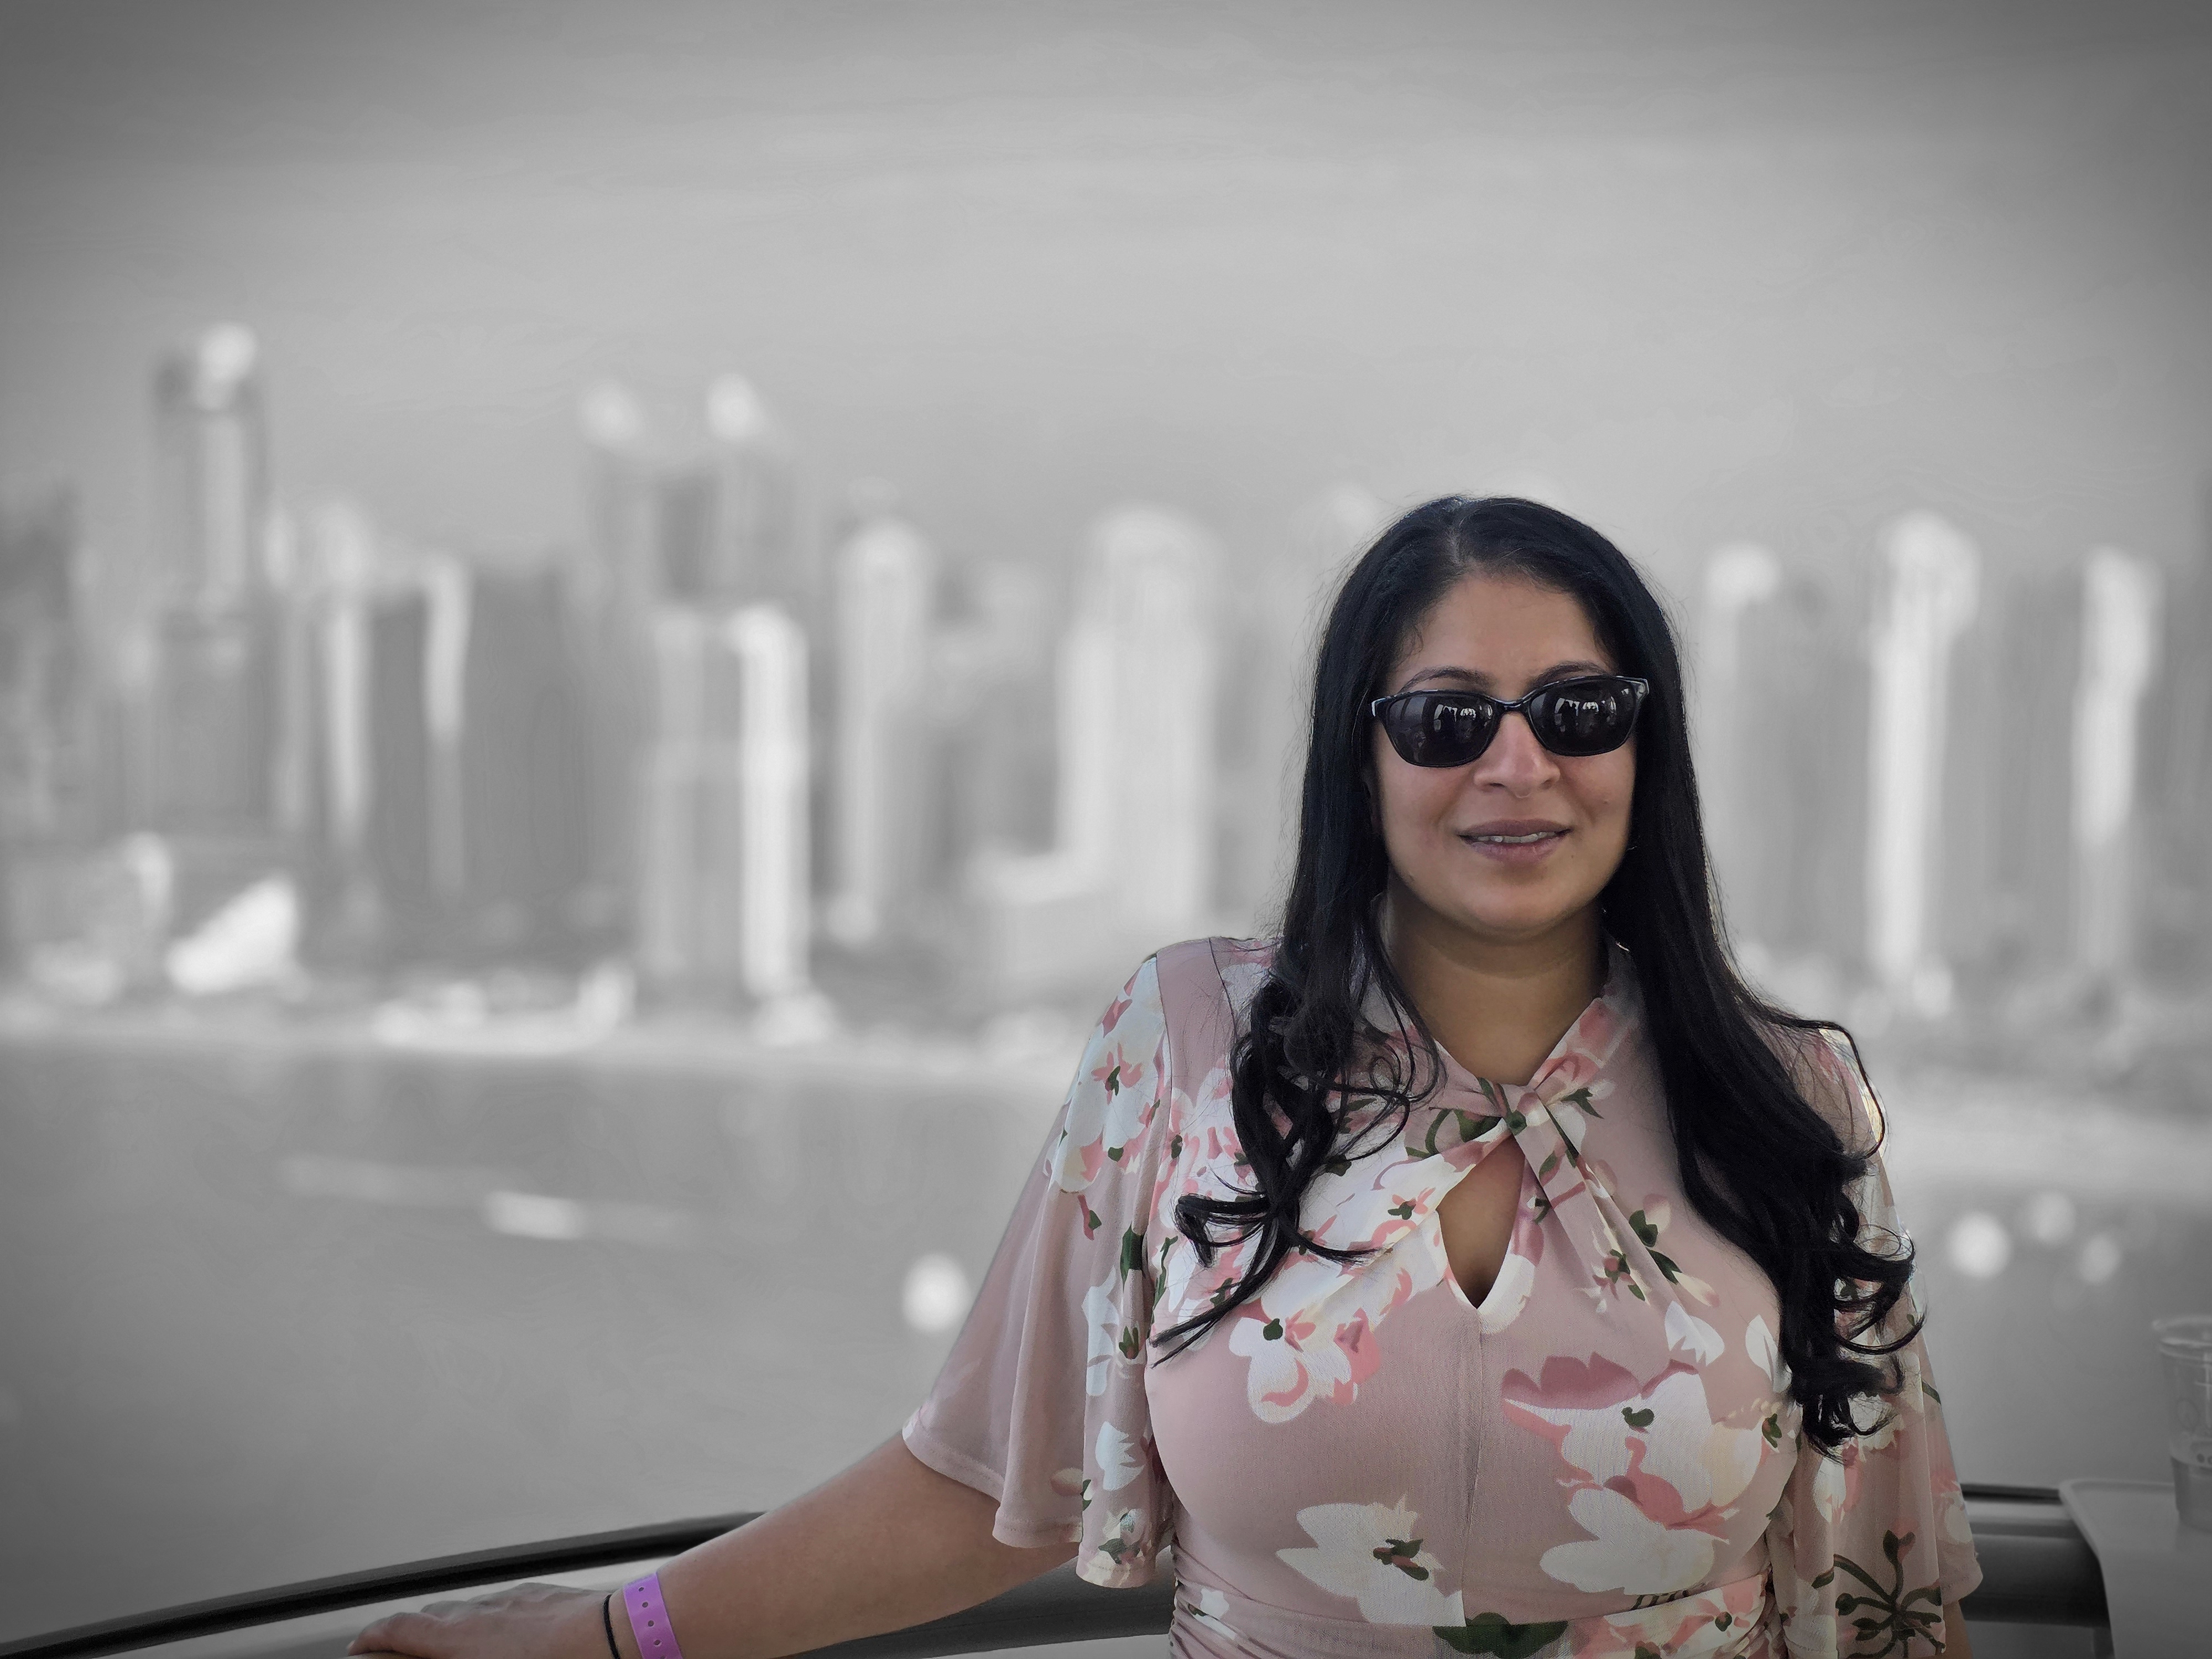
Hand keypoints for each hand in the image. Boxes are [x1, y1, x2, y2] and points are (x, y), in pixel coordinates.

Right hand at [347, 1582, 614, 1658]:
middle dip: (414, 1634)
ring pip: (472, 1608)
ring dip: (456, 1625)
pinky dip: (496, 1618)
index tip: (362, 1646)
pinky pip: (509, 1604)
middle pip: (433, 1615)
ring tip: (457, 1648)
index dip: (374, 1637)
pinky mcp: (547, 1596)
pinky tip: (508, 1636)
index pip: (400, 1629)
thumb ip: (458, 1657)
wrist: (621, 1637)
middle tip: (405, 1653)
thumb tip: (441, 1646)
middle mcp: (483, 1611)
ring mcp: (516, 1599)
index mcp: (460, 1638)